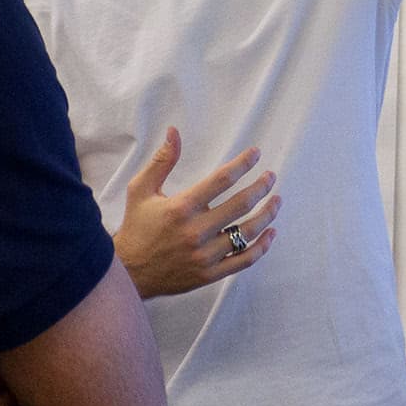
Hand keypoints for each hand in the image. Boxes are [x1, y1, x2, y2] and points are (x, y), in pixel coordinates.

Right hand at [114, 127, 279, 298]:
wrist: (129, 272)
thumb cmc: (136, 226)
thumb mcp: (141, 190)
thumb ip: (161, 161)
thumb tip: (174, 131)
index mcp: (181, 207)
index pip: (222, 180)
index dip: (243, 163)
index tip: (256, 154)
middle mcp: (196, 231)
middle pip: (241, 204)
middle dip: (261, 187)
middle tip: (271, 177)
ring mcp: (205, 255)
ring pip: (248, 233)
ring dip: (267, 214)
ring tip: (276, 200)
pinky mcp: (210, 274)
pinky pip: (244, 260)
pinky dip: (262, 246)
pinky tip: (271, 232)